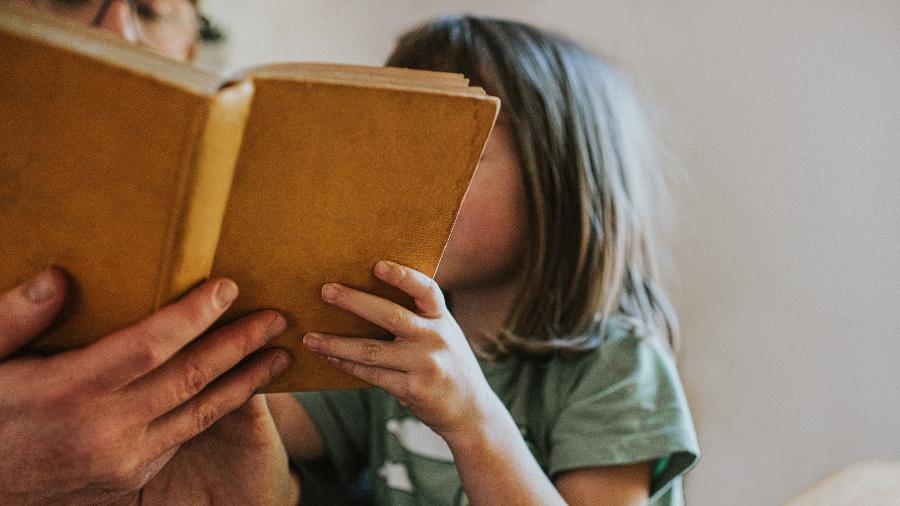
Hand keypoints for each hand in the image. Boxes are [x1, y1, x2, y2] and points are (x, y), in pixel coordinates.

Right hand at [0, 268, 290, 504]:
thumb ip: (14, 319)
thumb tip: (58, 278)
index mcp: (67, 392)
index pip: (149, 345)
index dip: (193, 315)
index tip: (228, 287)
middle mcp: (102, 430)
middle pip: (190, 377)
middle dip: (240, 343)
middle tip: (278, 317)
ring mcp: (121, 461)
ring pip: (199, 413)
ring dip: (245, 381)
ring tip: (281, 356)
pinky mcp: (130, 477)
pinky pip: (184, 436)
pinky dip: (217, 410)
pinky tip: (240, 388)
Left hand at [301, 260, 498, 439]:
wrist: (470, 411)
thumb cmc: (446, 364)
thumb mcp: (443, 334)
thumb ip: (419, 317)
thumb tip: (369, 294)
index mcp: (442, 318)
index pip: (425, 290)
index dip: (403, 276)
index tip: (378, 265)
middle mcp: (436, 338)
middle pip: (391, 316)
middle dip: (355, 302)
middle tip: (326, 290)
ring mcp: (425, 365)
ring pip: (372, 350)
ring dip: (337, 343)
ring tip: (310, 338)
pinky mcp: (413, 390)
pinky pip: (373, 374)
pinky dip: (348, 365)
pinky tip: (331, 358)